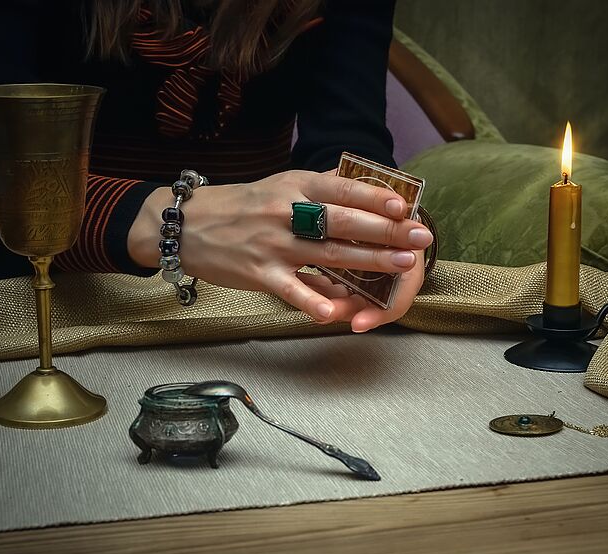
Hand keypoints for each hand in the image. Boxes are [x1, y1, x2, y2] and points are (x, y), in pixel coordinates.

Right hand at [128, 170, 432, 329]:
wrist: (187, 225)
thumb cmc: (241, 206)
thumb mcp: (280, 185)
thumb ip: (319, 188)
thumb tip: (363, 185)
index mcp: (294, 186)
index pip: (341, 187)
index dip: (374, 196)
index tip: (405, 205)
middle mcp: (286, 212)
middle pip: (342, 221)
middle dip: (386, 231)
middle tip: (421, 237)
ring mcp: (273, 244)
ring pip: (327, 254)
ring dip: (368, 261)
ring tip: (402, 265)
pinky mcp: (259, 273)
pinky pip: (290, 290)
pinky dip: (312, 301)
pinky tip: (335, 313)